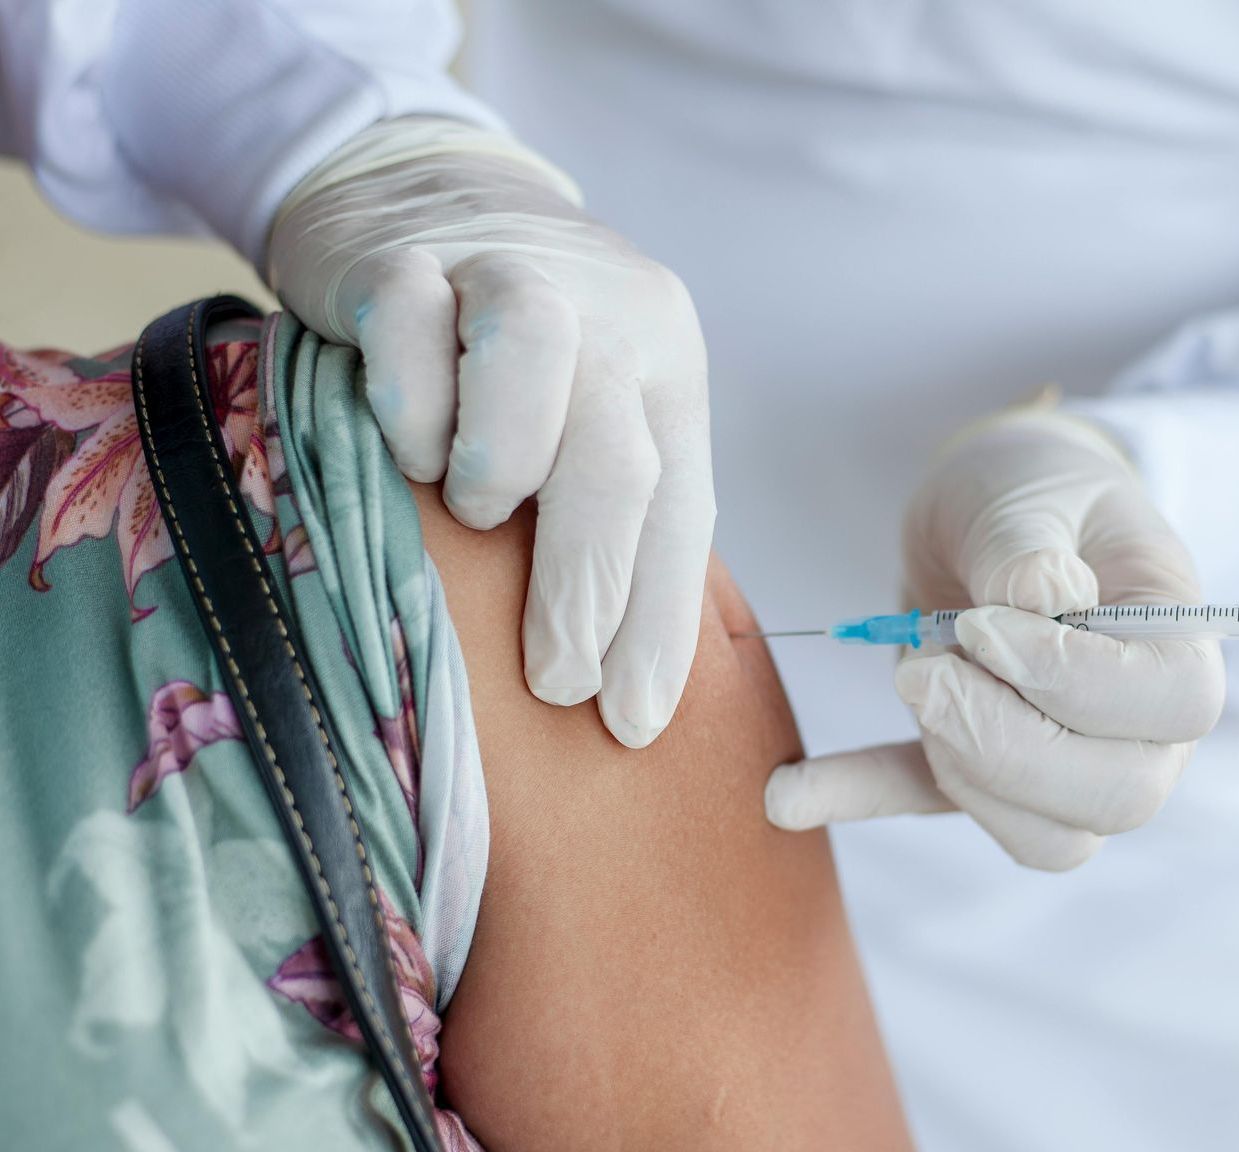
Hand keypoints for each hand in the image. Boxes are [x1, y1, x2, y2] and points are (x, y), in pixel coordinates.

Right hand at [266, 117, 713, 747]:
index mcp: (665, 364)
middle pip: (618, 457)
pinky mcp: (402, 256)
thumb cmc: (508, 351)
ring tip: (476, 514)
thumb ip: (611, 506)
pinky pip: (410, 331)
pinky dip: (410, 407)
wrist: (419, 185)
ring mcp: (506, 270)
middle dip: (590, 590)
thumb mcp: (588, 411)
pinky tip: (407, 444)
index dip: (660, 624)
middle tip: (556, 681)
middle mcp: (607, 313)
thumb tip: (617, 675)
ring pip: (531, 364)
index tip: (635, 722)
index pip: (681, 508)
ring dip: (503, 468)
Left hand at [765, 400, 1224, 869]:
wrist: (999, 511)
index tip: (985, 625)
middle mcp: (1143, 726)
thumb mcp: (1028, 491)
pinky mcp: (984, 772)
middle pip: (1116, 795)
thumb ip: (1029, 545)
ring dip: (959, 771)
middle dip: (1006, 743)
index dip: (1079, 681)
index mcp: (1176, 641)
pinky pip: (934, 807)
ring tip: (909, 675)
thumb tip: (1039, 601)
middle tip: (923, 669)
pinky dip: (862, 798)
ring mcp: (1071, 764)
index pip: (1176, 704)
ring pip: (1046, 837)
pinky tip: (788, 794)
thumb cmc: (1035, 490)